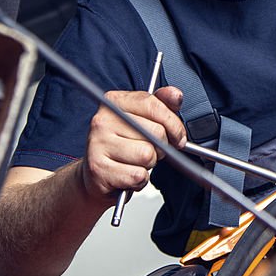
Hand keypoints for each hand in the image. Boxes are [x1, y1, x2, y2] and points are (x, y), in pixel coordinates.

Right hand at [80, 87, 184, 201]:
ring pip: (147, 155)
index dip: (173, 124)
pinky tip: (129, 174)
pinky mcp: (98, 169)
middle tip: (152, 150)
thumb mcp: (143, 118)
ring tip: (137, 162)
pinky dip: (140, 180)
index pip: (153, 105)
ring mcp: (98, 144)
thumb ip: (162, 104)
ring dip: (149, 164)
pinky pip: (137, 175)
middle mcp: (103, 120)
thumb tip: (176, 95)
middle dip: (162, 146)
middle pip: (155, 132)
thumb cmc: (123, 144)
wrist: (96, 174)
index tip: (178, 136)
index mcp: (114, 101)